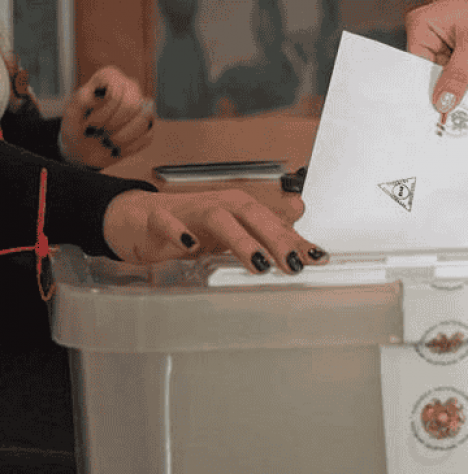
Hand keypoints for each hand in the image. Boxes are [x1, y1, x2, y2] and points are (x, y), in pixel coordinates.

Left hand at [60, 67, 155, 168]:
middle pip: (133, 105)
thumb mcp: (71, 113)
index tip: (89, 124)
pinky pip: (147, 136)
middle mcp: (130, 88)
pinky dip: (129, 147)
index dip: (104, 114)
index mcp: (110, 77)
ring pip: (144, 120)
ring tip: (107, 141)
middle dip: (113, 125)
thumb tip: (96, 96)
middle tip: (99, 133)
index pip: (116, 94)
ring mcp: (142, 107)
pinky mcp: (149, 126)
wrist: (83, 147)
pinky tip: (116, 148)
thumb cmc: (77, 126)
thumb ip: (80, 100)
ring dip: (122, 137)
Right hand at [103, 188, 327, 274]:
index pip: (273, 222)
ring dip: (240, 239)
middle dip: (275, 238)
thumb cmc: (191, 224)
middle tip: (294, 264)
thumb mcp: (233, 229)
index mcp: (239, 208)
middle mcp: (219, 205)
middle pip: (251, 214)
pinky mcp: (158, 219)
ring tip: (258, 264)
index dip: (296, 239)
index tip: (318, 258)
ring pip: (218, 217)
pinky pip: (167, 223)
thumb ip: (266, 227)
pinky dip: (179, 233)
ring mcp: (189, 211)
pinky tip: (191, 248)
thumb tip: (301, 212)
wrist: (139, 218)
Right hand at [406, 0, 467, 112]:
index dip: (431, 89)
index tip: (442, 108)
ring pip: (456, 78)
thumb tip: (444, 102)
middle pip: (438, 75)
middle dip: (460, 85)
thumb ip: (458, 75)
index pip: (419, 67)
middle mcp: (432, 37)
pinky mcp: (462, 54)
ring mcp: (447, 47)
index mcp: (423, 27)